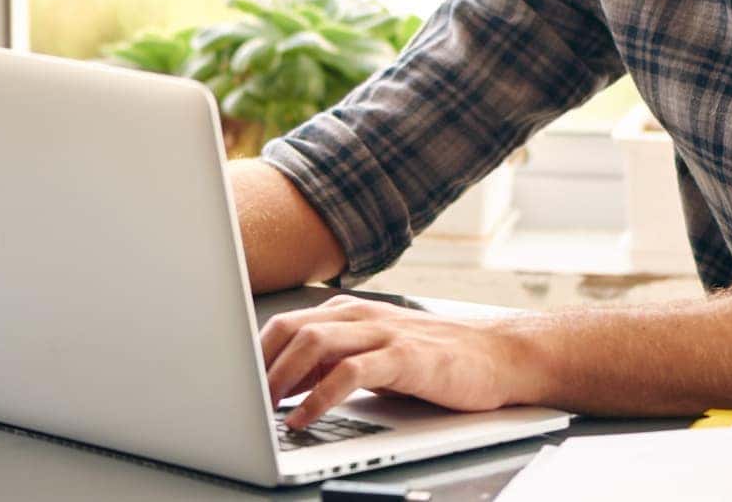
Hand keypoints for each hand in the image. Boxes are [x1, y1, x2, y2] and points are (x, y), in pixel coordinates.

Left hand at [261, 295, 531, 429]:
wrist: (500, 355)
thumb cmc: (436, 359)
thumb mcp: (374, 355)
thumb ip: (330, 363)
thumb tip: (281, 386)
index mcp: (348, 312)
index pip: (285, 324)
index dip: (253, 353)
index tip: (231, 383)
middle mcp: (360, 315)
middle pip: (290, 328)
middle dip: (257, 364)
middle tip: (237, 398)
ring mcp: (383, 334)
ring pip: (314, 343)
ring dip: (280, 378)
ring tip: (261, 409)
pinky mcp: (405, 358)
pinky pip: (349, 373)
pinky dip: (319, 397)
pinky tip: (304, 418)